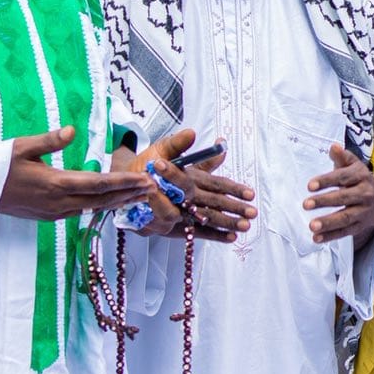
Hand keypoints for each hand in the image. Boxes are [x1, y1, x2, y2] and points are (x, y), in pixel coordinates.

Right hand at [0, 126, 154, 221]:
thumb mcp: (20, 147)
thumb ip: (49, 140)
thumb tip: (73, 130)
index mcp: (56, 184)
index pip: (99, 184)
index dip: (125, 182)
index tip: (145, 180)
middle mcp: (59, 202)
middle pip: (102, 200)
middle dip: (128, 194)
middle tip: (153, 188)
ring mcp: (54, 213)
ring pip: (93, 208)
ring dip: (117, 202)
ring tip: (138, 196)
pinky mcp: (48, 217)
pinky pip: (80, 213)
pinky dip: (99, 207)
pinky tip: (108, 203)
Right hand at [128, 128, 257, 242]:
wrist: (122, 186)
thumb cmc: (145, 166)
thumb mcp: (161, 150)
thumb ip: (180, 145)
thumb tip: (198, 135)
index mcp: (182, 176)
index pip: (212, 182)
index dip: (232, 188)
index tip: (250, 194)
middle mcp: (179, 197)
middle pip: (211, 203)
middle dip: (233, 209)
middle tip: (252, 214)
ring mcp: (174, 213)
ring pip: (204, 219)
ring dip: (225, 224)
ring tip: (245, 228)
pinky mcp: (170, 225)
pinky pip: (194, 231)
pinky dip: (212, 235)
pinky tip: (230, 238)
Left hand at [304, 143, 373, 242]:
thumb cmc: (359, 179)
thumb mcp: (353, 165)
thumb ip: (342, 157)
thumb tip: (334, 146)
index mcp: (361, 176)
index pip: (343, 177)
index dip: (326, 181)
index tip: (309, 186)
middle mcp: (366, 194)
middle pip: (344, 198)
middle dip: (324, 201)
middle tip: (305, 204)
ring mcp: (364, 211)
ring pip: (345, 218)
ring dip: (328, 222)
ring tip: (311, 225)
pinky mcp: (361, 225)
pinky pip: (346, 232)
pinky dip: (331, 236)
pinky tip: (316, 238)